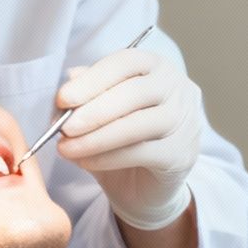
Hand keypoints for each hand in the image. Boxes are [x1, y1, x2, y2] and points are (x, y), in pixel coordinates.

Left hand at [54, 46, 201, 230]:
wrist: (145, 185)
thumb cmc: (122, 139)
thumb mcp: (100, 111)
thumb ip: (87, 93)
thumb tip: (68, 81)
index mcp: (156, 67)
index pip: (126, 62)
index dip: (93, 79)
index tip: (63, 98)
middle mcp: (178, 89)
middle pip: (135, 93)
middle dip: (93, 111)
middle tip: (64, 128)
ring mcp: (185, 121)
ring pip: (138, 125)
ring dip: (97, 138)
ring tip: (67, 148)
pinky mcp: (182, 154)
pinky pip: (141, 153)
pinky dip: (108, 158)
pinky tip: (86, 161)